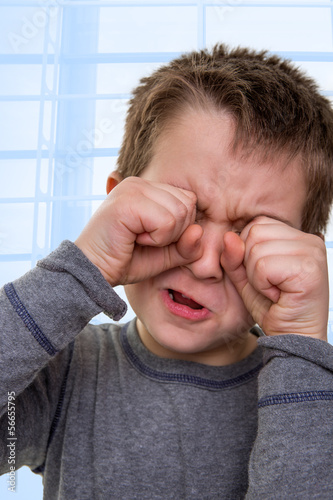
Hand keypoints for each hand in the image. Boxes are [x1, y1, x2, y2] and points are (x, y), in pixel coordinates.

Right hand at [75, 177, 202, 285]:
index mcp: (148, 189)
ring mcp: (133, 189)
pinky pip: (167, 221)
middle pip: (188, 204)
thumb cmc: (126, 261)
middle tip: (145, 240)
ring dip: (165, 236)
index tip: (153, 238)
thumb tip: (199, 231)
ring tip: (139, 239)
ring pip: (180, 212)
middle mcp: (140, 183)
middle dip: (175, 232)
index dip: (180, 228)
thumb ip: (188, 245)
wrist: (93, 272)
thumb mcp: (165, 254)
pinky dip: (157, 239)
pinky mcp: (128, 202)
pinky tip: (134, 239)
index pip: (189, 200)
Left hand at [221, 217, 328, 340]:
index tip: (266, 277)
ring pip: (256, 249)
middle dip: (250, 264)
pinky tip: (278, 296)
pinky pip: (262, 266)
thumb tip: (228, 235)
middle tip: (270, 286)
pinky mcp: (308, 269)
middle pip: (254, 232)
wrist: (292, 339)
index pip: (257, 225)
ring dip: (256, 277)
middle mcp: (310, 240)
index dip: (248, 253)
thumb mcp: (246, 278)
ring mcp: (312, 252)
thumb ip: (234, 256)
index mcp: (298, 237)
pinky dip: (261, 285)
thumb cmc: (272, 308)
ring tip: (274, 291)